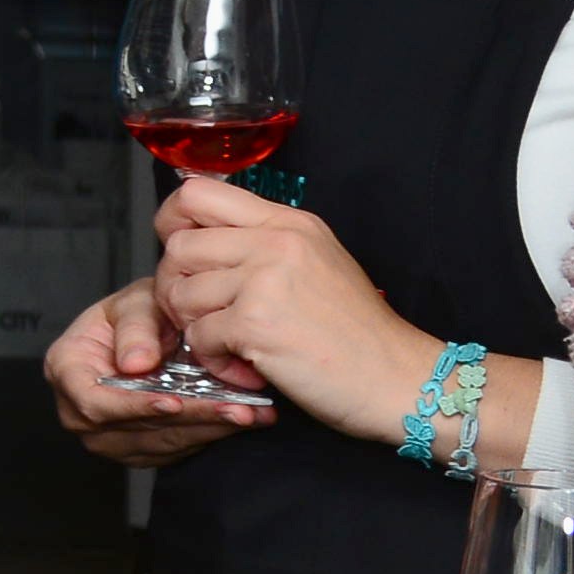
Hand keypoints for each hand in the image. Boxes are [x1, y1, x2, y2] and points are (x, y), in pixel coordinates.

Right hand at [46, 276, 275, 463]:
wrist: (150, 330)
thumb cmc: (137, 313)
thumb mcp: (135, 302)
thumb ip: (136, 328)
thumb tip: (134, 364)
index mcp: (66, 368)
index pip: (94, 401)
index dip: (133, 406)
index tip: (173, 401)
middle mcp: (78, 409)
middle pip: (133, 428)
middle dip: (191, 417)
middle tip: (237, 409)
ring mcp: (105, 434)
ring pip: (159, 443)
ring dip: (208, 429)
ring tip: (250, 413)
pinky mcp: (134, 448)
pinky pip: (172, 451)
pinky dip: (208, 434)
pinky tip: (239, 419)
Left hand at [151, 182, 411, 439]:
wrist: (401, 380)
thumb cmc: (358, 333)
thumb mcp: (316, 264)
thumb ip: (263, 244)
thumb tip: (197, 235)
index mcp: (290, 223)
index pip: (197, 193)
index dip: (172, 223)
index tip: (185, 258)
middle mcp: (277, 242)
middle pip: (178, 246)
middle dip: (177, 287)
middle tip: (203, 316)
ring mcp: (266, 280)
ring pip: (179, 292)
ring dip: (195, 328)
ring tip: (231, 346)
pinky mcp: (257, 323)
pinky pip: (197, 337)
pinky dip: (213, 360)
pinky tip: (246, 368)